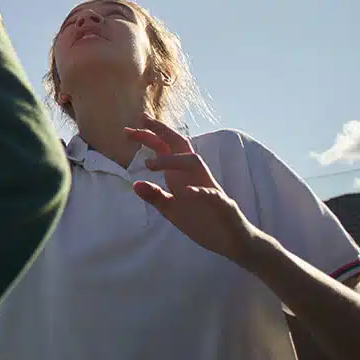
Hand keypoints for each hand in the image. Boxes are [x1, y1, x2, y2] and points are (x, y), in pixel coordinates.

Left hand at [125, 115, 259, 265]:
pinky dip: (199, 191)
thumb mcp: (172, 210)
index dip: (149, 137)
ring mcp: (209, 187)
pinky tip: (186, 193)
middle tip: (141, 119)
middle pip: (180, 145)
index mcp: (181, 176)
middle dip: (162, 131)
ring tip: (149, 164)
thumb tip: (135, 184)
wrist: (231, 240)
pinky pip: (211, 194)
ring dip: (172, 159)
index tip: (128, 130)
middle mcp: (195, 175)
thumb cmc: (202, 221)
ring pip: (195, 162)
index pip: (165, 149)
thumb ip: (155, 197)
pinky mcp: (221, 204)